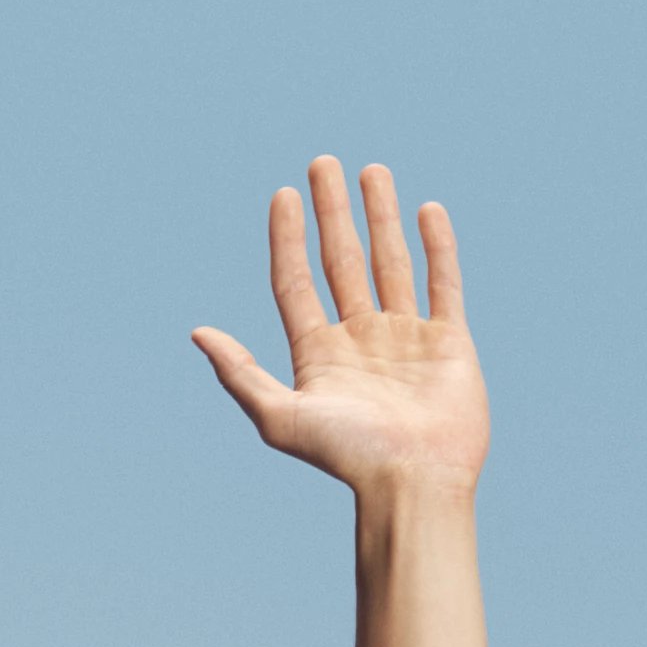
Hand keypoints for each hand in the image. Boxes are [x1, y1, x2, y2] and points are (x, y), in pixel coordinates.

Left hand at [192, 157, 485, 498]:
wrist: (414, 482)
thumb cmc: (347, 457)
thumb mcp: (279, 417)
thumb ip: (240, 373)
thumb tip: (197, 333)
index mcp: (318, 354)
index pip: (296, 282)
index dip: (287, 239)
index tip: (283, 196)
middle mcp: (360, 340)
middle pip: (340, 261)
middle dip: (331, 213)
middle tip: (323, 163)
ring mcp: (406, 338)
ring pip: (389, 262)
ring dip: (380, 216)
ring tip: (370, 171)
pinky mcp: (449, 343)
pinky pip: (443, 283)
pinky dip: (437, 247)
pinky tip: (425, 210)